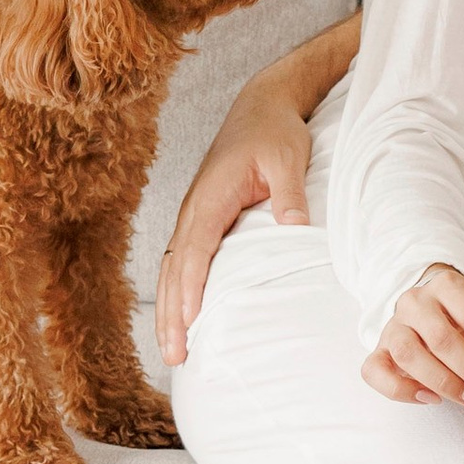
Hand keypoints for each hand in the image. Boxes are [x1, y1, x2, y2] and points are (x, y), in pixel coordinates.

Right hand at [155, 94, 314, 365]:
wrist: (261, 107)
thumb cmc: (275, 133)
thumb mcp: (288, 158)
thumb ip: (290, 193)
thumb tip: (294, 226)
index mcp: (211, 198)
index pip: (196, 251)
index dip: (191, 289)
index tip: (190, 323)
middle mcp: (194, 209)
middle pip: (176, 270)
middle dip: (172, 315)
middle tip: (176, 357)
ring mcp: (193, 215)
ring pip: (173, 271)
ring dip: (169, 311)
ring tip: (171, 352)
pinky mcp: (200, 219)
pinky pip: (182, 263)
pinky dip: (176, 293)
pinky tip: (179, 320)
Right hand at [364, 266, 463, 408]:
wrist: (424, 304)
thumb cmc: (458, 317)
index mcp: (447, 286)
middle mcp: (416, 302)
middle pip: (445, 341)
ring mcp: (393, 325)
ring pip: (411, 356)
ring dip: (448, 385)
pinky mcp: (379, 349)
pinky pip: (376, 371)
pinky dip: (402, 391)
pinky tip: (430, 399)